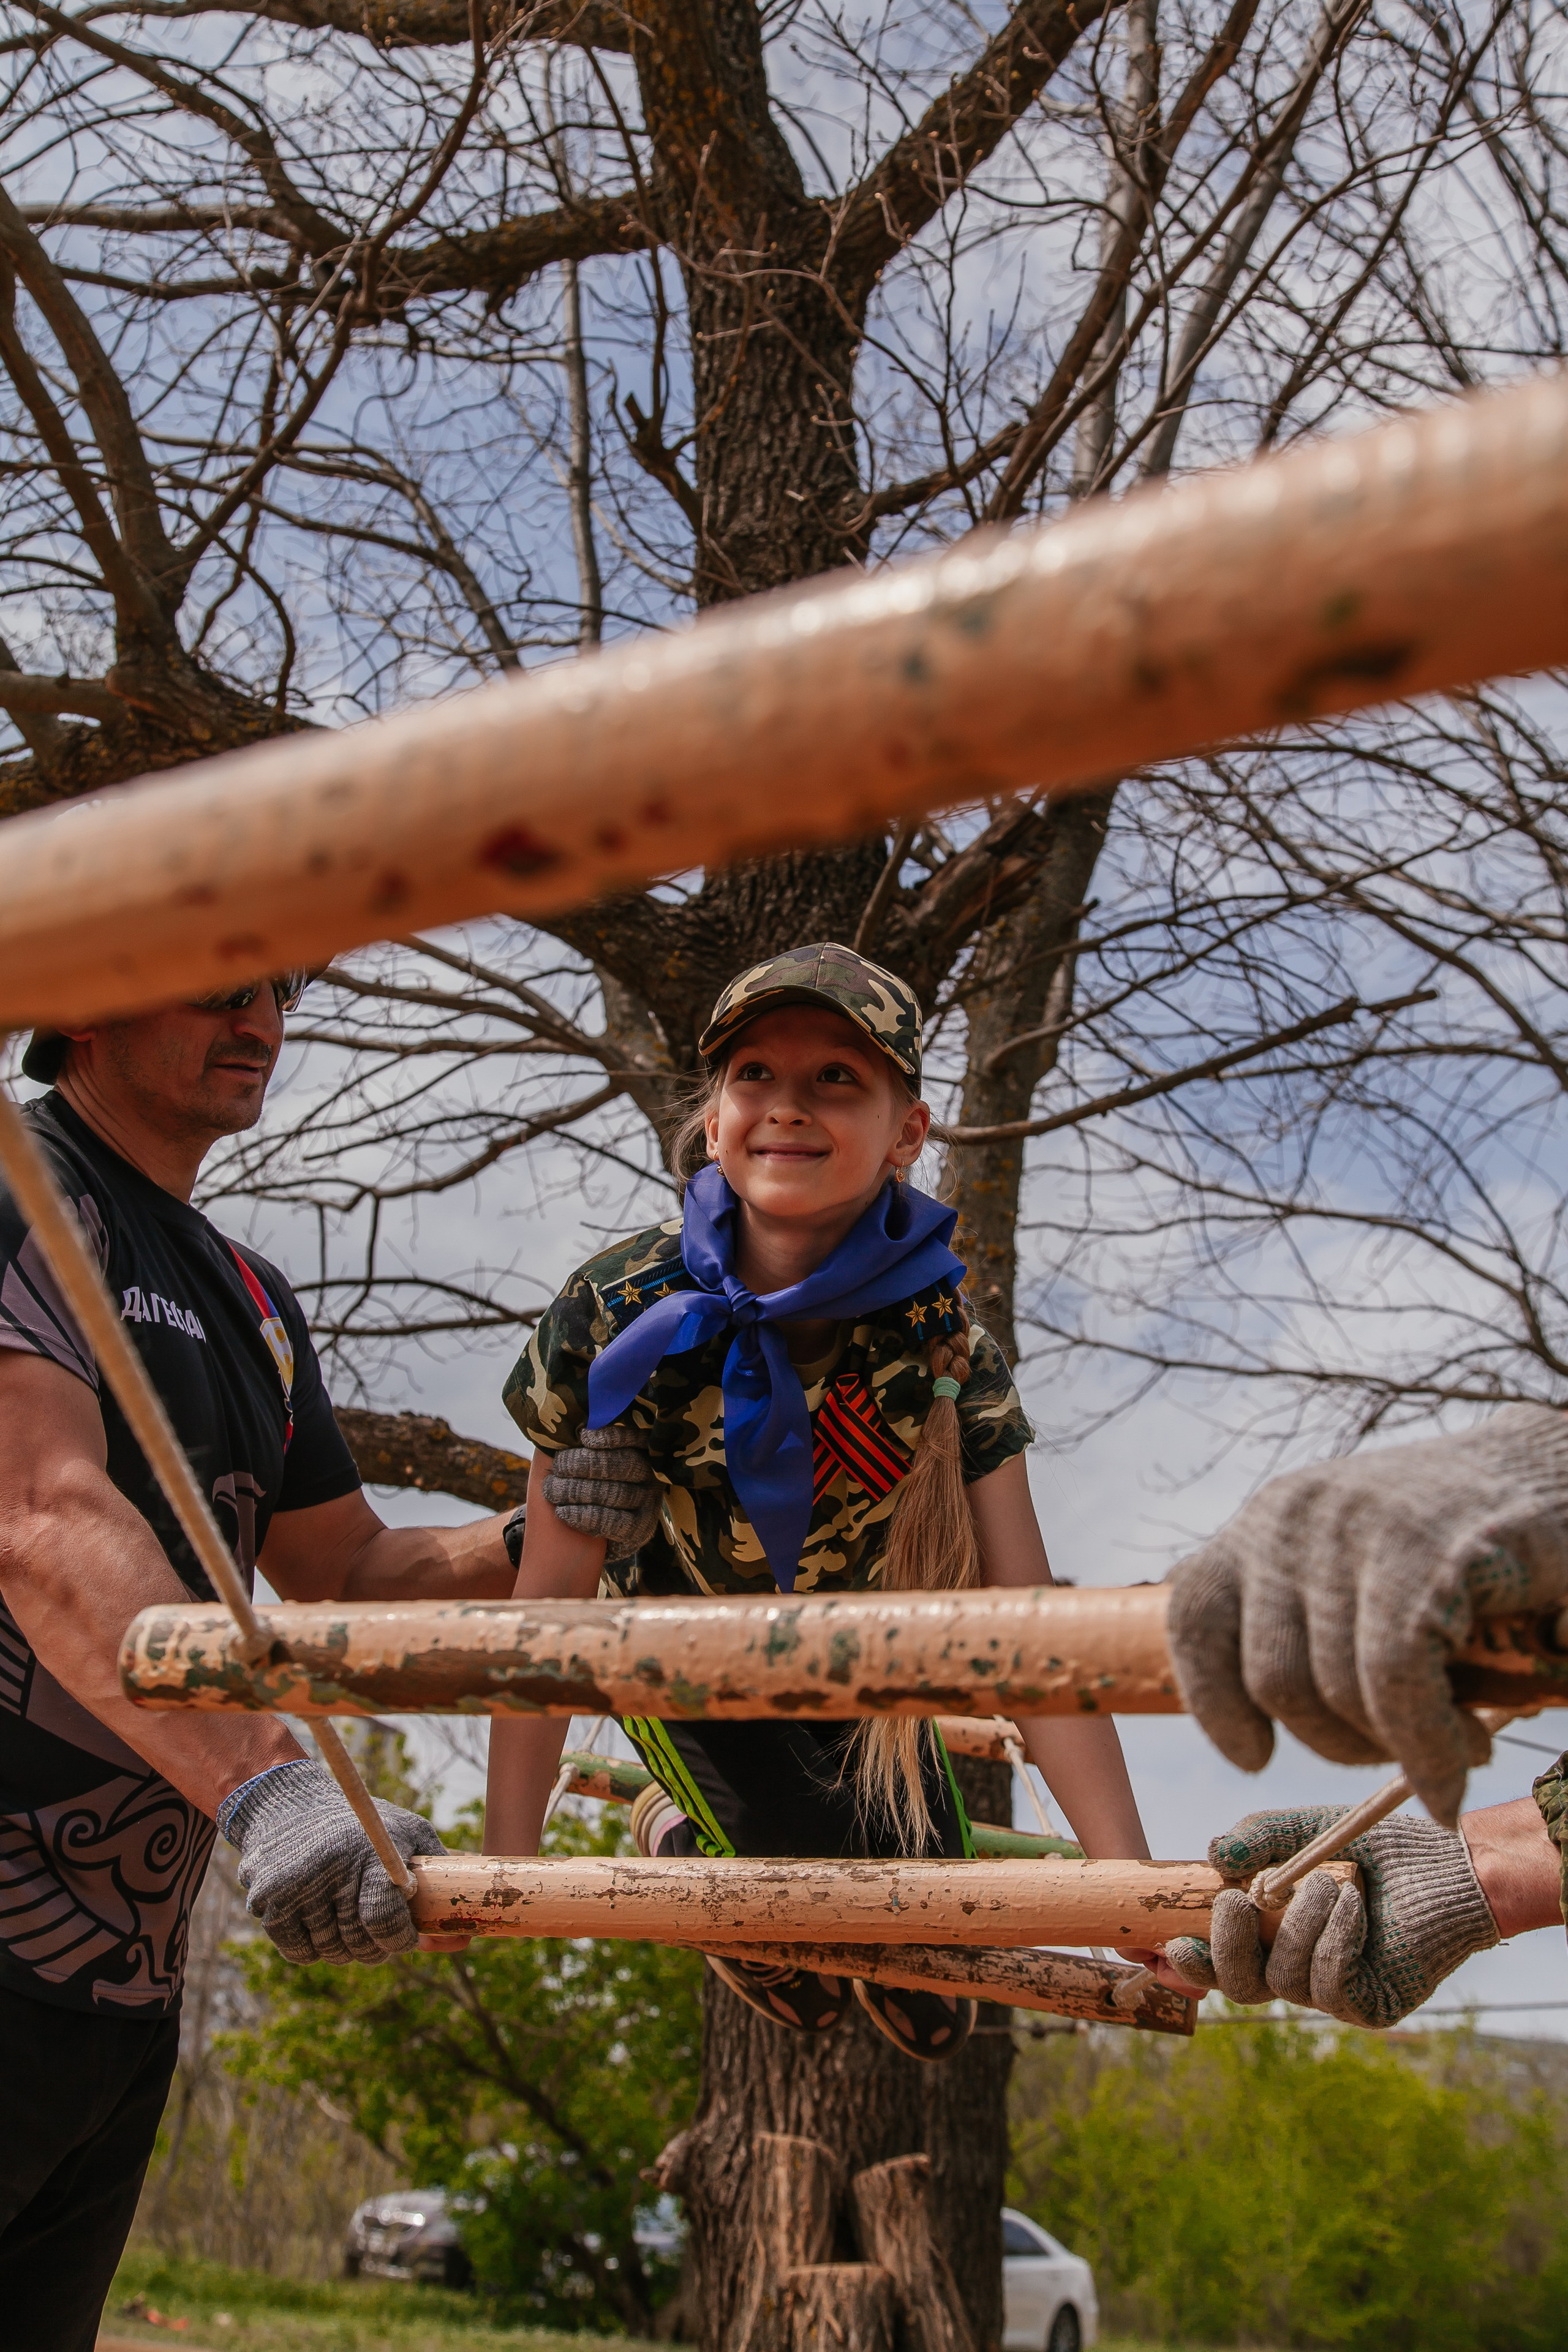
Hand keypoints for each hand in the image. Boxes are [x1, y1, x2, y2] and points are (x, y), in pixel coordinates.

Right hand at [223, 1760, 443, 1963]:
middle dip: (375, 1947)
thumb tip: (464, 1939)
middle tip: (376, 1932)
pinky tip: (318, 1920)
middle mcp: (330, 1872)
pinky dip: (312, 1947)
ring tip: (346, 1919)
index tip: (404, 1937)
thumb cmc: (361, 1823)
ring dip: (342, 1947)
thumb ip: (439, 1877)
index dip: (399, 1939)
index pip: (385, 1921)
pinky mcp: (267, 1902)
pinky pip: (298, 1952)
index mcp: (368, 1855)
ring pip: (330, 1953)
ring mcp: (294, 1889)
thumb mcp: (408, 1831)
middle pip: (359, 1945)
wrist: (287, 1804)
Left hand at [543, 1423, 661, 1560]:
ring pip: (616, 1493)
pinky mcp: (640, 1530)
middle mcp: (651, 1475)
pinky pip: (614, 1522)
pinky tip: (563, 1512)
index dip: (612, 1437)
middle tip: (558, 1467)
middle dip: (586, 1464)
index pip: (635, 1438)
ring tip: (551, 1489)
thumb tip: (568, 1420)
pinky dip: (586, 1516)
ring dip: (578, 1491)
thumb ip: (579, 1440)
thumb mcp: (582, 1458)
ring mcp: (648, 1503)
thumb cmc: (582, 1484)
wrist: (586, 1534)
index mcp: (642, 1451)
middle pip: (623, 1464)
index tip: (583, 1437)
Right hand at [1161, 1804, 1498, 2026]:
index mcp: (1273, 1935)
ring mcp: (1331, 1993)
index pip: (1218, 1962)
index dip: (1187, 1961)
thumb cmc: (1381, 1849)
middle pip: (1238, 1988)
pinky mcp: (1368, 2006)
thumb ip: (1260, 1837)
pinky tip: (1352, 1904)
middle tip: (1235, 1902)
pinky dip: (1333, 1939)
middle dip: (1225, 1949)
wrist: (1452, 1866)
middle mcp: (1296, 1969)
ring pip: (1282, 1981)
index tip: (1167, 1943)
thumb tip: (1211, 1854)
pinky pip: (1327, 1984)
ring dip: (1297, 1926)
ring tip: (1328, 1881)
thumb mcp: (1307, 1832)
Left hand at [1166, 1404, 1567, 1822]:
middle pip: (1274, 1681)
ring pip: (1338, 1692)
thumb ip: (1301, 1625)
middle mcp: (1292, 1516)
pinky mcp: (1421, 1552)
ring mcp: (1353, 1528)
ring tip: (1461, 1743)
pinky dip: (1428, 1747)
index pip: (1198, 1615)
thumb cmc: (1458, 1550)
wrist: (1556, 1477)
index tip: (1255, 1755)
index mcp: (1267, 1523)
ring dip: (1404, 1750)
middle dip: (1341, 1743)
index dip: (1214, 1701)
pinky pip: (1396, 1683)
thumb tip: (1246, 1733)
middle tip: (1410, 1752)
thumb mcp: (1354, 1575)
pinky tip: (1460, 1764)